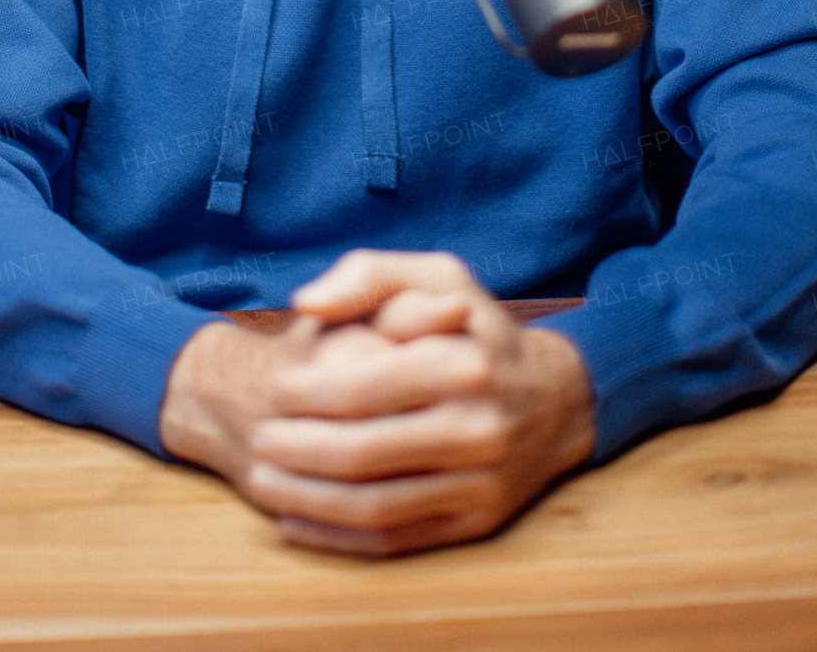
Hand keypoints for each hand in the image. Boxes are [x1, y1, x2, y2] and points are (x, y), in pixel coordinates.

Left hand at [162, 249, 595, 556]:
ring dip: (307, 500)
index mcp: (464, 363)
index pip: (365, 390)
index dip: (308, 395)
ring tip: (264, 481)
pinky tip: (297, 519)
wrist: (557, 400)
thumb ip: (369, 275)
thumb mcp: (437, 277)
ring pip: (375, 507)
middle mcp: (478, 428)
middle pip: (364, 454)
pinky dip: (338, 537)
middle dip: (297, 451)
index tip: (273, 390)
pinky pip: (395, 541)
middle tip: (259, 441)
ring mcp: (481, 484)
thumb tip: (308, 302)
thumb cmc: (476, 330)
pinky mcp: (477, 524)